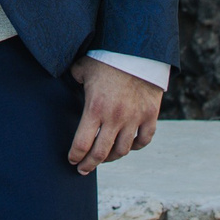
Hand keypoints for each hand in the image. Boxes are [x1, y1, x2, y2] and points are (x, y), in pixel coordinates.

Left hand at [67, 59, 159, 173]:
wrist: (138, 50)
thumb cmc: (107, 57)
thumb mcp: (84, 67)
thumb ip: (75, 78)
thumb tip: (70, 79)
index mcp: (95, 108)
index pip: (81, 143)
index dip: (75, 155)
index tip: (71, 160)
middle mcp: (115, 118)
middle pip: (101, 153)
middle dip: (89, 164)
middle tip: (83, 169)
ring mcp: (134, 118)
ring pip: (122, 150)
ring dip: (111, 158)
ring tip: (104, 158)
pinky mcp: (150, 115)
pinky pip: (144, 140)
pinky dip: (136, 146)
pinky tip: (128, 145)